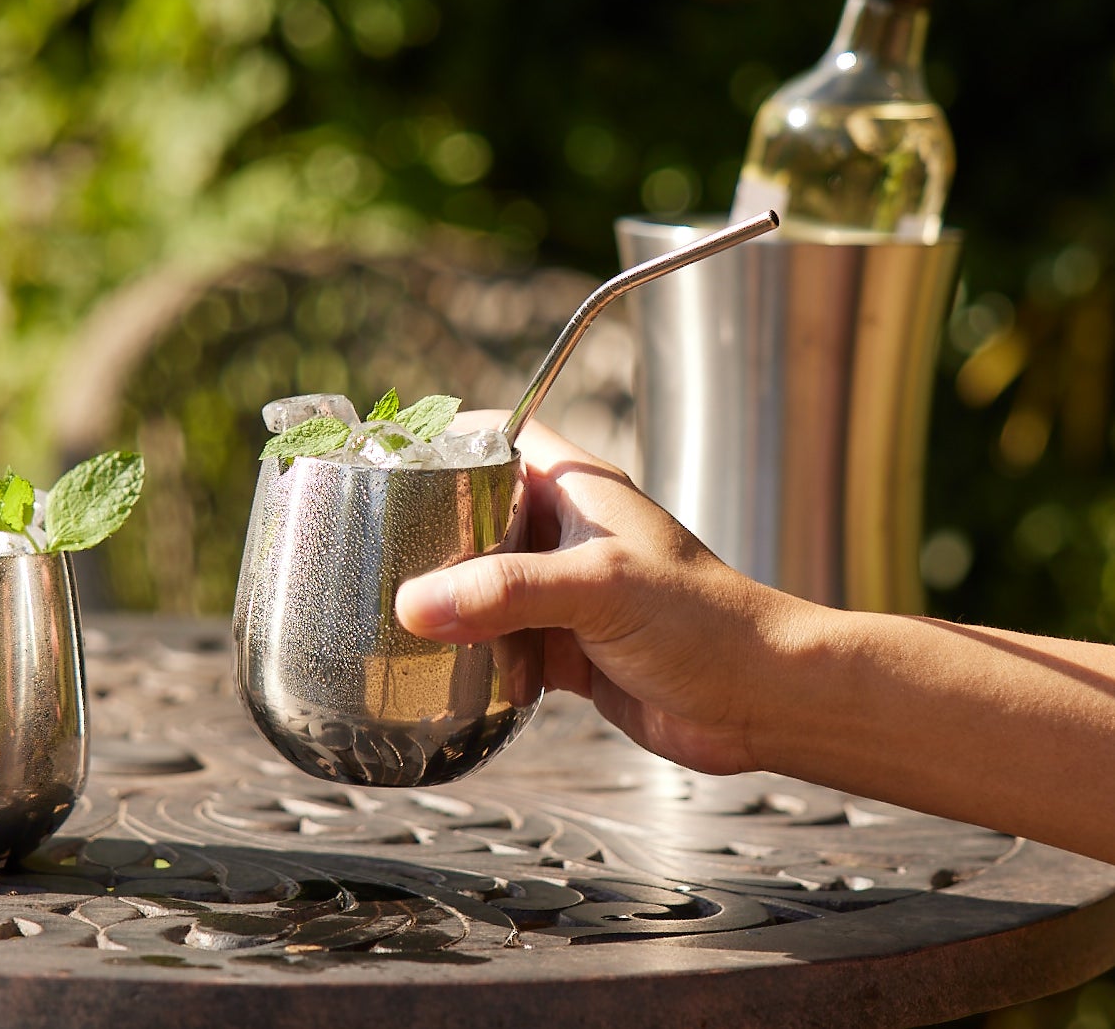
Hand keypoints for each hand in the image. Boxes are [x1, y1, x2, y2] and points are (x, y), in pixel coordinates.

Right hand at [396, 416, 807, 774]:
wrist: (764, 701)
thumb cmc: (707, 622)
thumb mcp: (600, 588)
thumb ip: (507, 592)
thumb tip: (416, 604)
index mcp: (577, 490)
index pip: (498, 438)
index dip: (444, 441)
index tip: (389, 463)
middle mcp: (566, 533)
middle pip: (477, 514)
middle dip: (430, 533)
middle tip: (373, 549)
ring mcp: (566, 592)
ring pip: (485, 583)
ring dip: (448, 600)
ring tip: (389, 611)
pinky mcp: (568, 647)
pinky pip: (502, 642)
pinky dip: (472, 654)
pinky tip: (440, 667)